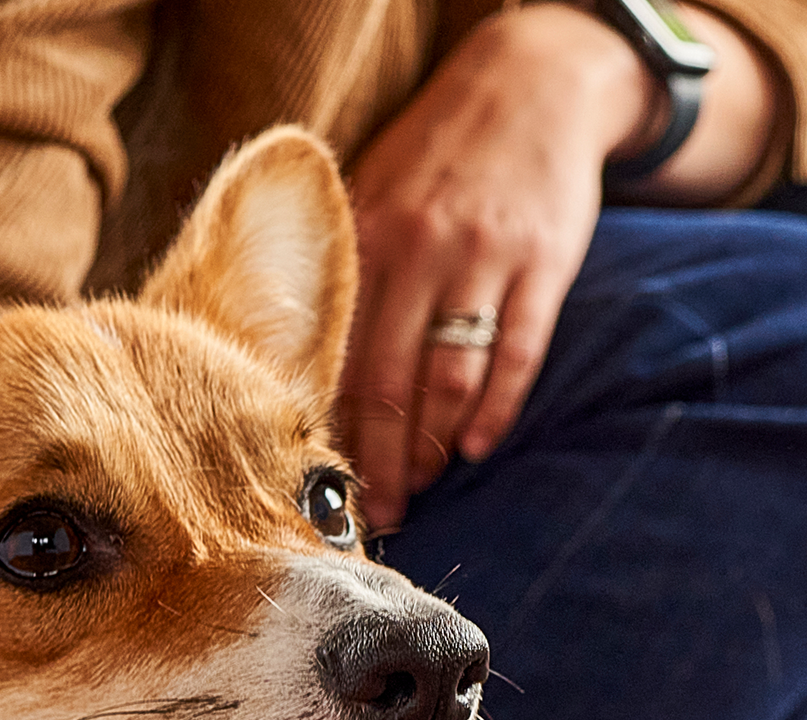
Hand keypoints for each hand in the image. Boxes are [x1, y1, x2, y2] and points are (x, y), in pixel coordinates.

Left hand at [339, 3, 658, 529]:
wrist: (531, 80)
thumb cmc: (434, 158)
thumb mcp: (372, 197)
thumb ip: (343, 274)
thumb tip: (303, 370)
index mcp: (365, 245)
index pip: (339, 360)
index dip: (330, 432)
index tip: (321, 483)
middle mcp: (418, 253)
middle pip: (388, 385)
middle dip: (376, 461)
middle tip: (373, 514)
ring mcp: (481, 259)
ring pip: (448, 378)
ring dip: (430, 447)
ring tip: (417, 490)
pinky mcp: (541, 263)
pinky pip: (516, 354)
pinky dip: (494, 409)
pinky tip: (474, 448)